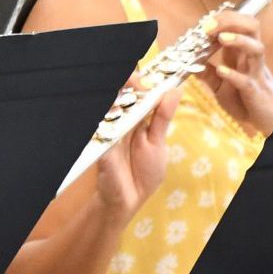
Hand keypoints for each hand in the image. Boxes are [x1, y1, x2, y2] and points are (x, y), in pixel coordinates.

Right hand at [94, 89, 174, 218]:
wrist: (130, 198)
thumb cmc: (144, 171)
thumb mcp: (158, 142)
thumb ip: (163, 116)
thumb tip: (174, 90)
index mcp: (135, 117)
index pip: (136, 91)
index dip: (142, 79)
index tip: (153, 75)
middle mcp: (118, 119)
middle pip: (119, 92)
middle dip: (129, 82)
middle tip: (140, 81)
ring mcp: (106, 128)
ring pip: (108, 103)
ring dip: (118, 94)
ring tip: (130, 87)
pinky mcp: (98, 140)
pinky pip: (98, 123)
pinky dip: (106, 113)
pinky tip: (115, 107)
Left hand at [203, 10, 272, 134]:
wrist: (272, 123)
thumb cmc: (247, 101)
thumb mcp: (220, 86)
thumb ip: (206, 73)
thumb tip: (188, 61)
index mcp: (241, 54)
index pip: (239, 24)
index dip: (222, 18)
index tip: (204, 22)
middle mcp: (250, 59)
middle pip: (252, 27)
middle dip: (231, 21)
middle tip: (210, 25)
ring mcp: (255, 74)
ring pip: (256, 49)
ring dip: (239, 40)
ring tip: (221, 37)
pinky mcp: (255, 91)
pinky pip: (247, 80)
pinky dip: (234, 74)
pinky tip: (221, 71)